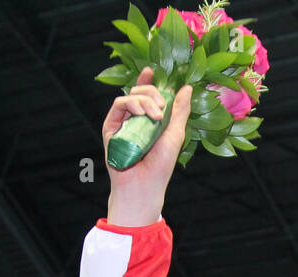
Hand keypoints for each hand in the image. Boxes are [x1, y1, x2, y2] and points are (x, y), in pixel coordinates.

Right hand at [104, 67, 192, 226]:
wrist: (144, 185)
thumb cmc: (161, 165)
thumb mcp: (175, 134)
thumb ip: (180, 111)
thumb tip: (186, 87)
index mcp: (150, 121)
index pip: (148, 96)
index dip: (148, 82)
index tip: (152, 71)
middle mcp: (135, 120)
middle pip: (141, 93)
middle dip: (153, 93)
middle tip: (163, 108)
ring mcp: (122, 122)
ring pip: (131, 96)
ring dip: (146, 100)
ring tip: (156, 116)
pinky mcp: (111, 126)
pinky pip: (119, 104)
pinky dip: (132, 103)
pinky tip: (144, 114)